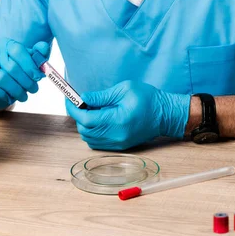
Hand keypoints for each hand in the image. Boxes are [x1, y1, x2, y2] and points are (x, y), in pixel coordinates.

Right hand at [0, 39, 50, 109]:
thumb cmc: (14, 71)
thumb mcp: (27, 61)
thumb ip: (37, 54)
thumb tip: (43, 47)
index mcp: (6, 44)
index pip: (18, 51)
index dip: (30, 65)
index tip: (38, 77)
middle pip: (11, 67)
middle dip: (26, 81)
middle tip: (34, 89)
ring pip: (2, 79)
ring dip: (16, 90)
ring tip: (24, 96)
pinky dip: (4, 95)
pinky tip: (10, 98)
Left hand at [66, 80, 190, 150]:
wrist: (165, 114)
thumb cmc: (147, 98)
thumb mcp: (125, 89)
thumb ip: (102, 96)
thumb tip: (83, 98)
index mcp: (118, 120)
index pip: (86, 119)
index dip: (74, 109)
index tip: (69, 99)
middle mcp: (116, 135)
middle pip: (85, 130)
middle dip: (78, 115)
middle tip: (80, 102)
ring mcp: (118, 143)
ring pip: (89, 138)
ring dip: (84, 124)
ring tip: (91, 109)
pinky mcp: (120, 146)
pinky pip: (97, 142)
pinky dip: (92, 131)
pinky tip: (98, 119)